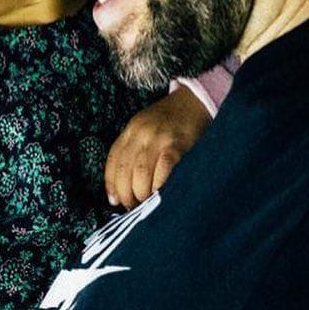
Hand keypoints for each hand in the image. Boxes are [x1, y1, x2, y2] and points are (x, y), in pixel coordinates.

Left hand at [105, 86, 211, 208]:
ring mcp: (158, 139)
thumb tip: (123, 188)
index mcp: (130, 130)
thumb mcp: (146, 129)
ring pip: (140, 175)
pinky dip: (159, 187)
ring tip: (148, 205)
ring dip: (142, 195)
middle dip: (127, 195)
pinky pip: (163, 171)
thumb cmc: (173, 121)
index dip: (111, 185)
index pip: (113, 161)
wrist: (197, 101)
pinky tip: (162, 196)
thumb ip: (135, 151)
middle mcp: (140, 134)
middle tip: (135, 208)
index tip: (114, 201)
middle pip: (124, 172)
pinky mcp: (177, 146)